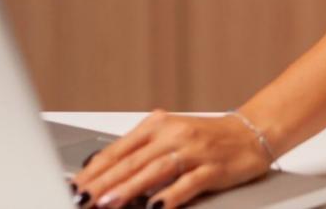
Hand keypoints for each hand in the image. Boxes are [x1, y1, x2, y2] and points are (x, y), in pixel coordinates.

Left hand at [67, 110, 272, 208]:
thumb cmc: (206, 137)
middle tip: (83, 198)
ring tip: (107, 203)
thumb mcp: (169, 137)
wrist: (250, 132)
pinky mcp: (212, 168)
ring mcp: (193, 150)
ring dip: (129, 188)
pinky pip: (187, 184)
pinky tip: (156, 207)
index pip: (117, 150)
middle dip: (103, 182)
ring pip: (154, 171)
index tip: (75, 186)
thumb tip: (103, 175)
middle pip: (131, 161)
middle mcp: (172, 134)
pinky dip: (170, 196)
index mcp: (156, 125)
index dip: (94, 170)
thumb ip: (140, 153)